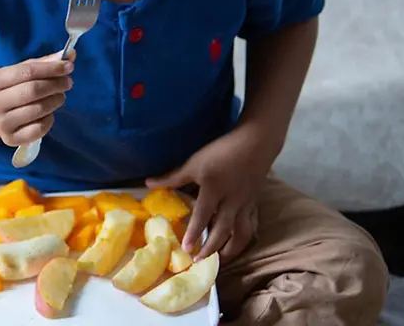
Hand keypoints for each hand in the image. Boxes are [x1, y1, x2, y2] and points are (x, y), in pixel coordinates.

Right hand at [0, 50, 73, 146]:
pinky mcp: (10, 139)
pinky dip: (49, 119)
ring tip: (60, 97)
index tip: (69, 67)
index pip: (27, 72)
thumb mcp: (19, 72)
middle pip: (33, 91)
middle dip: (56, 85)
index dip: (51, 68)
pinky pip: (39, 129)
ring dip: (55, 101)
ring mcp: (1, 123)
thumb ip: (44, 63)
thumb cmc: (10, 88)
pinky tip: (49, 113)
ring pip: (38, 109)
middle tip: (68, 83)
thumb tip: (70, 55)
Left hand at [145, 122, 272, 263]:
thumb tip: (148, 184)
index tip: (186, 250)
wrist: (255, 143)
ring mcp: (245, 204)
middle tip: (200, 260)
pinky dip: (246, 236)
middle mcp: (231, 202)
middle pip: (222, 231)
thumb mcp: (194, 162)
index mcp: (213, 191)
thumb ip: (173, 177)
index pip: (202, 217)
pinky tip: (240, 242)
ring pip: (241, 233)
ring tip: (222, 259)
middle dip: (211, 248)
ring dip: (232, 249)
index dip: (194, 234)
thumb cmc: (221, 151)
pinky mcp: (255, 202)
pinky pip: (252, 225)